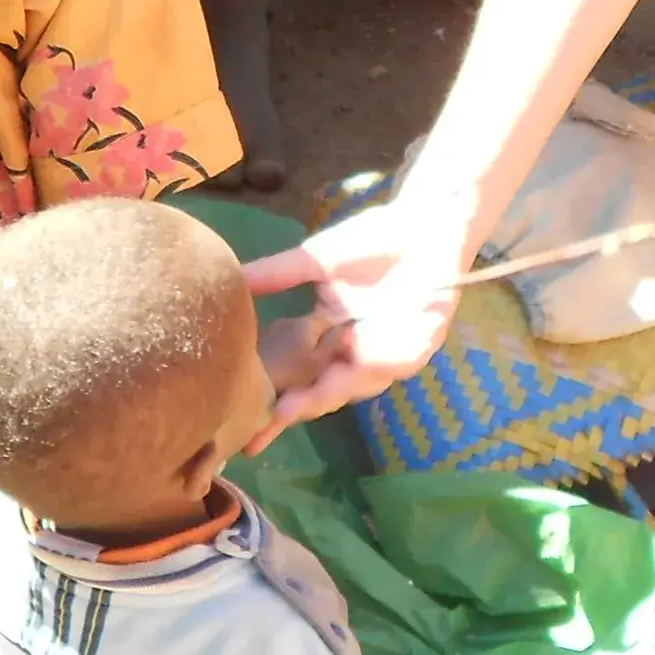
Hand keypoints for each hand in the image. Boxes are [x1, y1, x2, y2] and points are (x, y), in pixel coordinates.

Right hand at [237, 195, 478, 445]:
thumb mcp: (316, 260)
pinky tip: (358, 356)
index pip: (299, 381)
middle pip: (327, 392)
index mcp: (330, 340)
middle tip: (276, 416)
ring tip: (309, 397)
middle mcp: (358, 355)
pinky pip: (401, 361)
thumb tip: (230, 280)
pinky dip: (380, 361)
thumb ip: (276, 274)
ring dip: (336, 388)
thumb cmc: (373, 242)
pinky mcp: (423, 344)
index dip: (275, 406)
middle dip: (302, 405)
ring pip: (361, 384)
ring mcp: (391, 354)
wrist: (424, 225)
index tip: (245, 429)